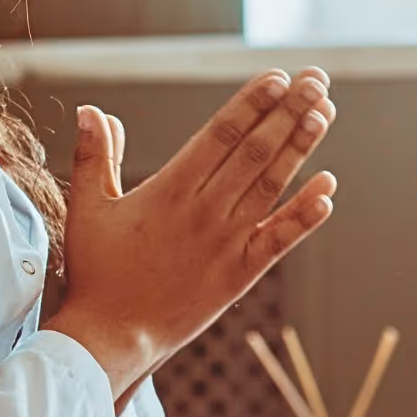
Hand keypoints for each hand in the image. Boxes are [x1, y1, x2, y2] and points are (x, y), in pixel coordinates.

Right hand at [44, 68, 337, 394]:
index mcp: (168, 190)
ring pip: (271, 186)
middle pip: (255, 151)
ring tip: (325, 112)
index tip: (277, 77)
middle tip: (315, 79)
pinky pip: (279, 239)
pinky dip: (305, 215)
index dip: (252, 103)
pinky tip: (329, 189)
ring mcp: (226, 244)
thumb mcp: (87, 209)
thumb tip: (91, 110)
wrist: (112, 339)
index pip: (220, 134)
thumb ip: (94, 156)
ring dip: (301, 148)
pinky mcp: (240, 275)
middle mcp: (204, 212)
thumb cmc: (96, 274)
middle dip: (289, 111)